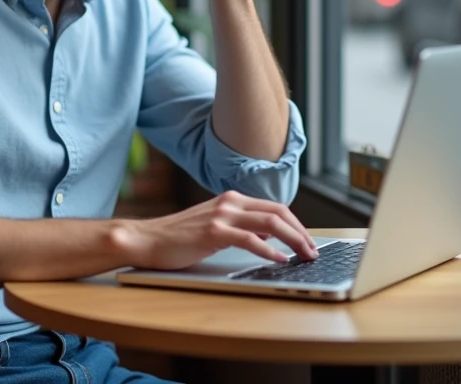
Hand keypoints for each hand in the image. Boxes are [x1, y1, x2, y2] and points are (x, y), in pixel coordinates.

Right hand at [113, 190, 318, 270]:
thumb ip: (241, 227)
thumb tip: (270, 236)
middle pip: (278, 212)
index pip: (275, 207)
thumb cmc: (179, 237)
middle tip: (313, 250)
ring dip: (293, 240)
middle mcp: (230, 202)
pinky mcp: (213, 232)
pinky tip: (279, 260)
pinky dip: (270, 251)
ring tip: (304, 256)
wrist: (147, 239)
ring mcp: (222, 215)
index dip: (296, 224)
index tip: (307, 241)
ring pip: (270, 223)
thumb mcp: (215, 226)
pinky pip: (251, 240)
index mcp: (232, 199)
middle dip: (301, 232)